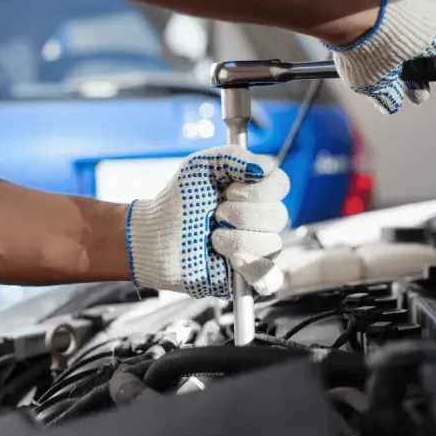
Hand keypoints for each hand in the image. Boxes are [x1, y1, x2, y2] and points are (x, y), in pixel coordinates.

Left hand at [125, 146, 289, 297]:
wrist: (155, 235)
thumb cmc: (178, 200)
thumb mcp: (201, 166)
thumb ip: (233, 156)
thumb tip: (265, 168)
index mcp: (254, 193)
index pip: (281, 185)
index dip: (258, 189)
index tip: (229, 191)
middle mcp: (260, 221)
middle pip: (278, 215)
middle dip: (241, 214)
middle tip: (216, 215)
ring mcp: (256, 249)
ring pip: (272, 245)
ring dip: (237, 240)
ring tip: (213, 239)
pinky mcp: (246, 277)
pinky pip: (270, 278)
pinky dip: (254, 269)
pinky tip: (232, 261)